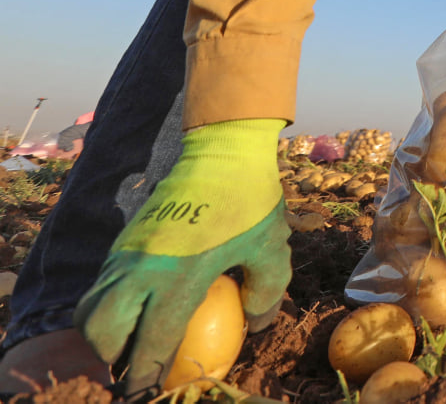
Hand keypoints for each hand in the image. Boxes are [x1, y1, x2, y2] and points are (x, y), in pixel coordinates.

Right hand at [74, 118, 291, 390]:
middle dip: (115, 357)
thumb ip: (264, 293)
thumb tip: (255, 327)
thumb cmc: (251, 201)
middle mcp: (142, 269)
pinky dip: (108, 306)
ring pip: (92, 309)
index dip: (147, 374)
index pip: (150, 343)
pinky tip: (136, 306)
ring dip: (106, 333)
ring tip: (132, 340)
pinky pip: (101, 286)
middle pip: (103, 333)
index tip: (150, 390)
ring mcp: (127, 253)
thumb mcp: (270, 250)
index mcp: (179, 277)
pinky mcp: (123, 240)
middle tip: (138, 363)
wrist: (222, 149)